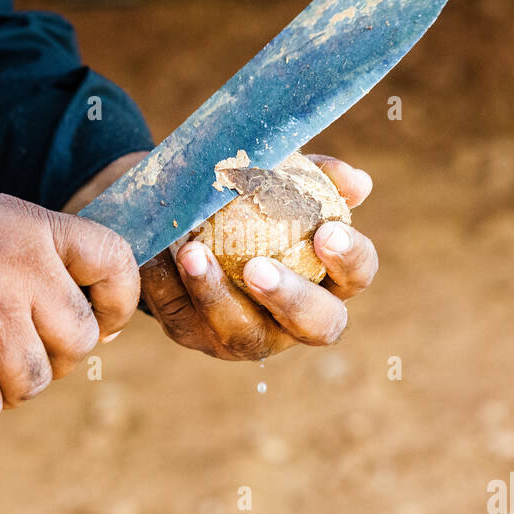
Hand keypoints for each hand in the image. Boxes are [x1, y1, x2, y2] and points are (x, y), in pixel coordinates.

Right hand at [0, 190, 137, 431]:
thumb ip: (40, 257)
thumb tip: (93, 315)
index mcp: (34, 231)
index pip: (115, 262)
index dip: (119, 302)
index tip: (102, 322)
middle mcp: (21, 273)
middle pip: (80, 342)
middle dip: (54, 357)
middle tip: (13, 350)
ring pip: (36, 383)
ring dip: (6, 386)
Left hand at [142, 155, 376, 359]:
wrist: (184, 218)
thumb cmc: (250, 201)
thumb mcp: (280, 181)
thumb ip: (316, 179)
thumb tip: (355, 181)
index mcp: (328, 281)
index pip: (356, 277)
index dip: (350, 260)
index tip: (326, 232)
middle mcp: (294, 320)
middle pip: (315, 326)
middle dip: (290, 298)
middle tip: (259, 267)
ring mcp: (244, 334)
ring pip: (240, 332)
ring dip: (215, 294)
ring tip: (194, 252)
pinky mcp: (192, 333)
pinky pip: (179, 316)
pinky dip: (166, 283)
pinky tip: (156, 252)